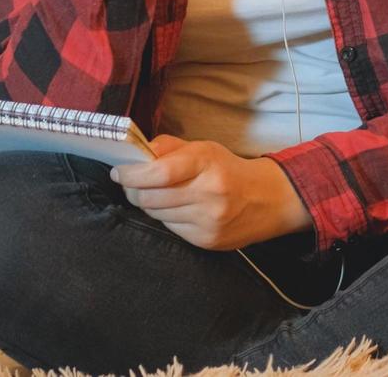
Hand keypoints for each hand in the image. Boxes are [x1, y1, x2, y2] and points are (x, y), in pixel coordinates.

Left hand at [111, 135, 314, 250]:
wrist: (268, 200)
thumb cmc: (228, 170)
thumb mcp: (204, 148)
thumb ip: (169, 148)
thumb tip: (137, 155)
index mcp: (206, 163)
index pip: (159, 172)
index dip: (132, 174)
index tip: (119, 172)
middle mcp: (208, 192)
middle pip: (151, 197)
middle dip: (132, 190)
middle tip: (128, 184)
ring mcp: (209, 220)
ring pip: (157, 215)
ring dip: (147, 204)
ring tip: (151, 195)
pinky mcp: (208, 240)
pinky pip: (171, 229)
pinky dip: (165, 218)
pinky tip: (172, 209)